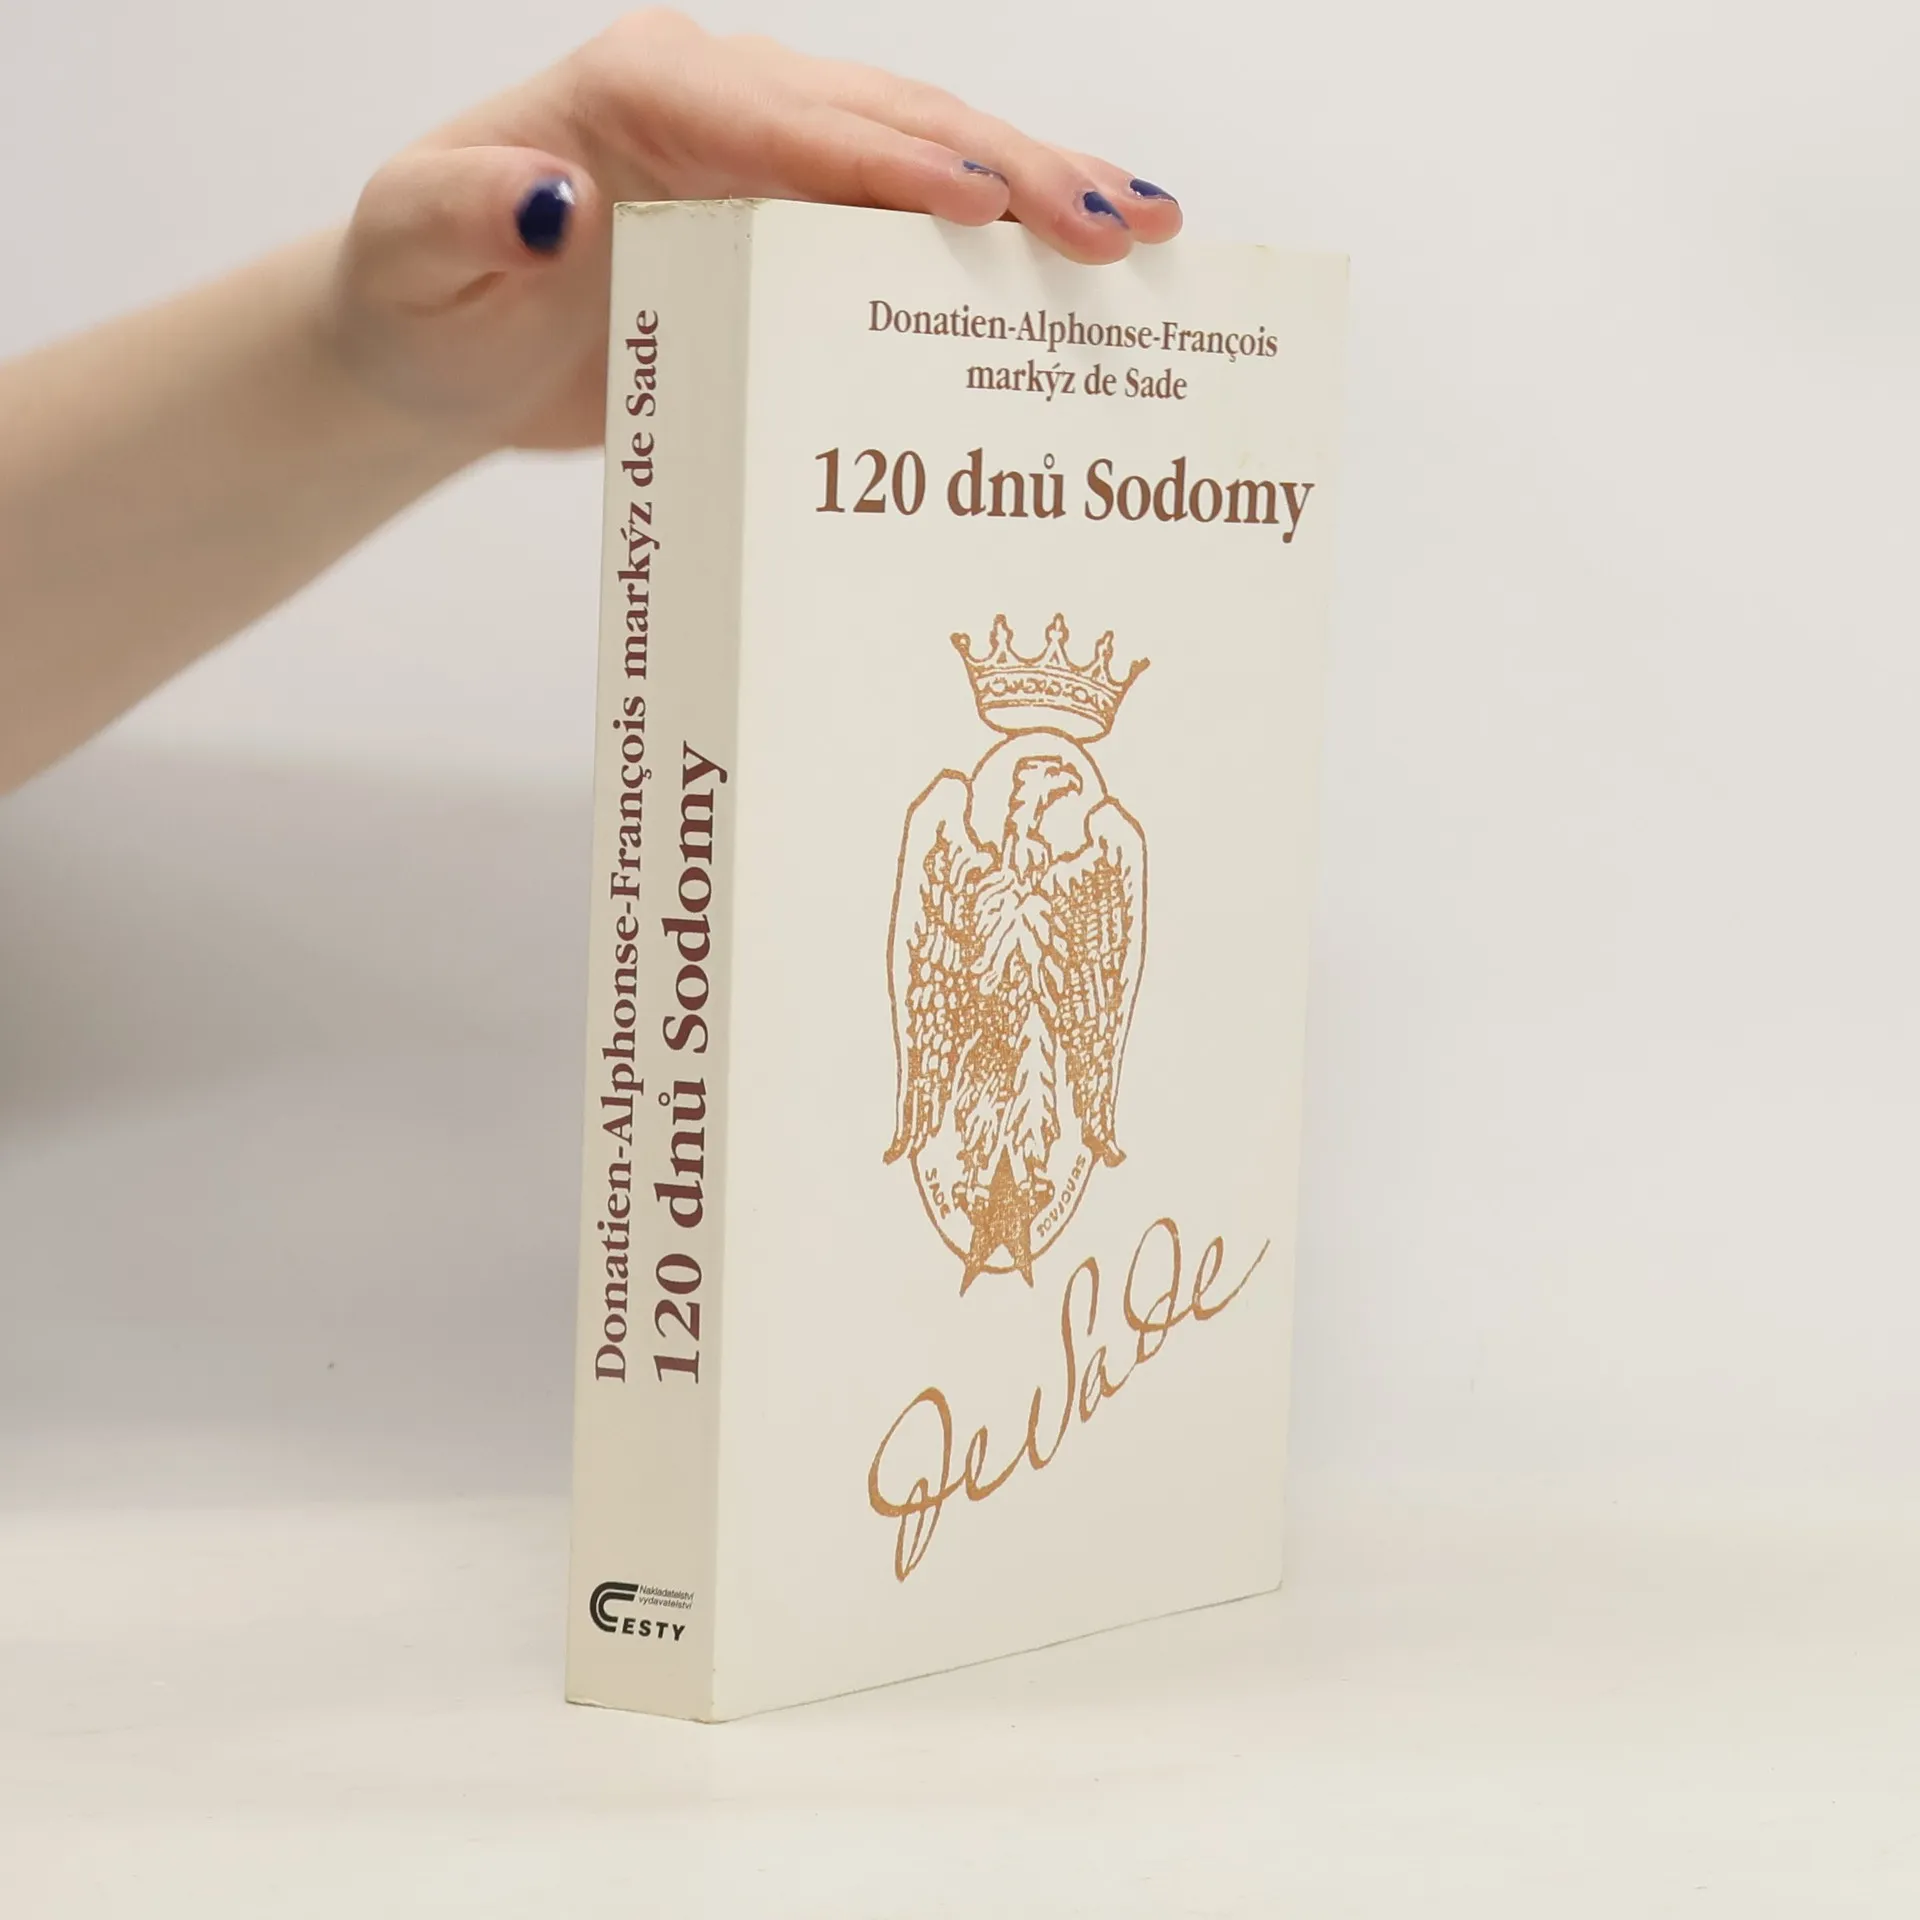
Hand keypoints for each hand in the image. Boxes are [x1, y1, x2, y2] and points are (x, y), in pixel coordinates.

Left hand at [326, 9, 1182, 452]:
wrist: (440, 339)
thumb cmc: (421, 295)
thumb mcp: (409, 253)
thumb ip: (467, 215)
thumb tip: (554, 200)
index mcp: (638, 94)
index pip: (780, 118)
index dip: (883, 159)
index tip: (975, 202)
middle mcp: (722, 105)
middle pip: (886, 123)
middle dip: (1007, 170)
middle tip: (1114, 224)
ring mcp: (770, 159)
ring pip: (923, 158)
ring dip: (1034, 192)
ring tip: (1142, 230)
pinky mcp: (796, 223)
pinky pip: (911, 221)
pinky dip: (998, 238)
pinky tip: (1077, 261)